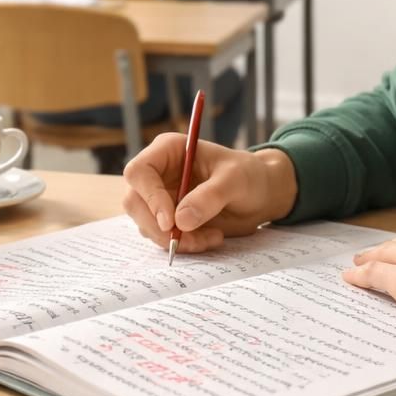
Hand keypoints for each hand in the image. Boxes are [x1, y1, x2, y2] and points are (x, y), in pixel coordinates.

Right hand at [122, 135, 297, 253]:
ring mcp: (159, 198)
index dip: (149, 197)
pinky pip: (162, 238)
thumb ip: (210, 197)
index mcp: (167, 151)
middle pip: (135, 203)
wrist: (259, 195)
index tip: (171, 223)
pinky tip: (210, 238)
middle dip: (160, 228)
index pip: (139, 172)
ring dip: (175, 240)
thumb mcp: (235, 180)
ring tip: (212, 237)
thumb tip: (181, 221)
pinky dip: (184, 245)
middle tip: (191, 240)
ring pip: (147, 225)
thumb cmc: (248, 176)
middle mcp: (157, 174)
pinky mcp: (167, 219)